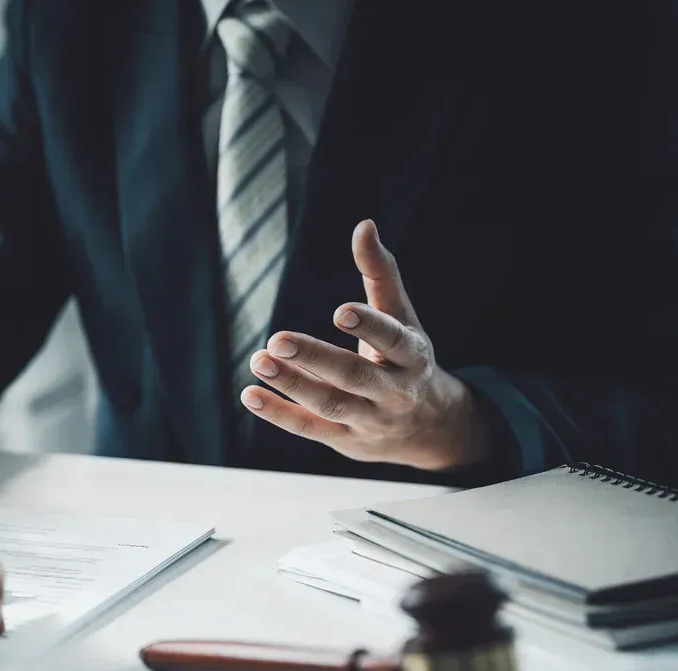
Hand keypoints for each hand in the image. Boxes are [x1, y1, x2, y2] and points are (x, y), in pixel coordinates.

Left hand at [241, 220, 489, 470]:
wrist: (426, 428)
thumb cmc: (405, 359)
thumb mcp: (402, 317)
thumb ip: (381, 274)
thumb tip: (363, 225)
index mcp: (412, 356)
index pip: (394, 341)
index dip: (370, 326)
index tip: (340, 311)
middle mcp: (393, 390)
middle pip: (354, 376)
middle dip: (315, 359)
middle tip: (277, 338)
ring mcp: (368, 418)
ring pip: (329, 403)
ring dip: (291, 384)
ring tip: (258, 360)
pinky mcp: (343, 438)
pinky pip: (309, 428)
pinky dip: (278, 413)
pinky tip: (251, 394)